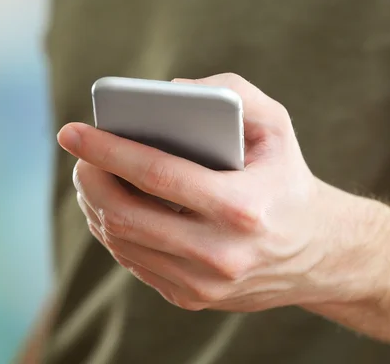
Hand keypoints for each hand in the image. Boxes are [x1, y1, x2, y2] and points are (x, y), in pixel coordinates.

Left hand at [58, 73, 378, 311]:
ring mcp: (205, 283)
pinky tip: (112, 209)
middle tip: (79, 155)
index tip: (72, 131)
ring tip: (90, 177)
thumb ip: (232, 92)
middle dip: (90, 179)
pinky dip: (115, 233)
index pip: (158, 175)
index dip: (109, 149)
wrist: (317, 251)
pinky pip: (136, 264)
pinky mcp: (195, 298)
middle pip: (128, 215)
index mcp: (243, 207)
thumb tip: (170, 91)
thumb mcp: (277, 126)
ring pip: (124, 243)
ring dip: (96, 206)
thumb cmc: (288, 180)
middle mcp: (222, 254)